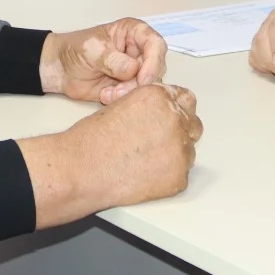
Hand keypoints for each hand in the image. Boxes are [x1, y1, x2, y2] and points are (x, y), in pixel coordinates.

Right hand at [18, 82, 202, 227]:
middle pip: (193, 124)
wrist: (81, 169)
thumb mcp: (122, 105)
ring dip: (174, 154)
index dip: (177, 108)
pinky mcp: (178, 177)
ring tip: (146, 161)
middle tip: (158, 141)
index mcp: (160, 97)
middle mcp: (175, 120)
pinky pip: (181, 175)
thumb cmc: (92, 140)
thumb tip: (164, 111)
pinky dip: (168, 176)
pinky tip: (145, 175)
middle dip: (180, 130)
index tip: (170, 117)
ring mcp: (180, 150)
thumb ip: (150, 105)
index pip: (185, 98)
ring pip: (188, 151)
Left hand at [40, 18, 166, 104]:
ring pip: (149, 85)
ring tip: (108, 93)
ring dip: (130, 92)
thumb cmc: (75, 50)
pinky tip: (106, 96)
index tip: (142, 78)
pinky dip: (123, 99)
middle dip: (140, 82)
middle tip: (119, 90)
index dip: (153, 61)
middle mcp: (139, 50)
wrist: (60, 70)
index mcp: (134, 32)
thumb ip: (113, 59)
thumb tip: (133, 69)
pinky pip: (136, 96)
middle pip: (156, 68)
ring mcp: (136, 70)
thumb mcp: (92, 50)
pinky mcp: (130, 86)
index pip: (156, 44)